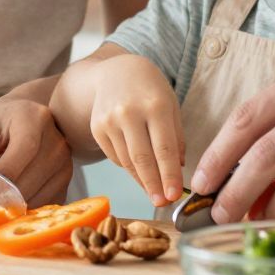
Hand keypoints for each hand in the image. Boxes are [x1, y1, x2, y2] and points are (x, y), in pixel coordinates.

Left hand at [0, 81, 74, 206]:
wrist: (32, 118)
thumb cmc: (2, 124)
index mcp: (35, 119)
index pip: (22, 152)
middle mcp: (57, 141)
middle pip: (28, 182)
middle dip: (0, 198)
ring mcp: (66, 164)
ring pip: (35, 199)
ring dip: (11, 207)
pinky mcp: (65, 183)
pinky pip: (43, 206)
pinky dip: (24, 210)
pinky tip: (10, 201)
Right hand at [91, 58, 186, 206]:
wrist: (116, 71)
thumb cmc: (151, 90)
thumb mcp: (171, 106)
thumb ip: (177, 137)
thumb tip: (178, 170)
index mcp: (155, 104)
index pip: (164, 147)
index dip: (169, 175)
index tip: (175, 196)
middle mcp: (129, 112)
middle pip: (142, 158)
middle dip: (154, 185)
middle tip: (163, 204)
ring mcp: (109, 120)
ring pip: (127, 161)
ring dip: (142, 180)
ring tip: (155, 191)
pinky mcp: (97, 128)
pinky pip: (115, 157)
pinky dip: (129, 167)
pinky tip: (139, 170)